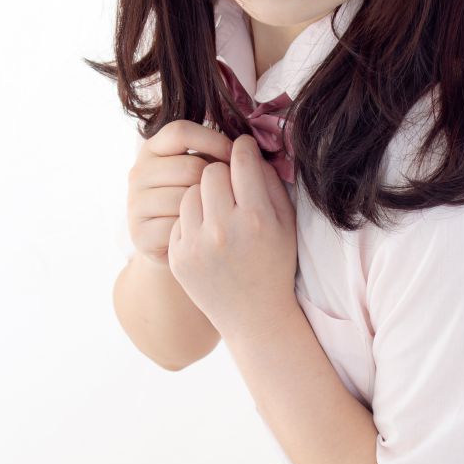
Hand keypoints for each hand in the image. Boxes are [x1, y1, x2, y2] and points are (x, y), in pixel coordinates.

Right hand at [125, 119, 235, 265]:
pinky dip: (197, 231)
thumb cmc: (201, 201)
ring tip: (215, 214)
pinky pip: (179, 225)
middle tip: (229, 195)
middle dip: (215, 182)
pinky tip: (203, 233)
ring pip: (185, 197)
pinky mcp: (139, 233)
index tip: (236, 156)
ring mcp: (136, 203)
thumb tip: (246, 147)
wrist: (182, 248)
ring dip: (208, 208)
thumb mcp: (204, 170)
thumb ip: (217, 154)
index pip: (180, 131)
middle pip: (188, 167)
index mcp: (153, 149)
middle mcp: (138, 172)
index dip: (213, 140)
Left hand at [166, 133, 298, 340]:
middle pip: (211, 171)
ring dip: (204, 196)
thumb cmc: (275, 264)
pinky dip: (192, 222)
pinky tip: (208, 237)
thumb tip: (247, 148)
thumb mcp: (285, 224)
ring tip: (219, 214)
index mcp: (255, 218)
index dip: (243, 150)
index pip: (240, 160)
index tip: (243, 150)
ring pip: (190, 192)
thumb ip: (269, 182)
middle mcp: (223, 229)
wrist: (254, 315)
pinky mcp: (178, 257)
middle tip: (232, 188)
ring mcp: (196, 244)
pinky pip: (179, 218)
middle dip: (222, 174)